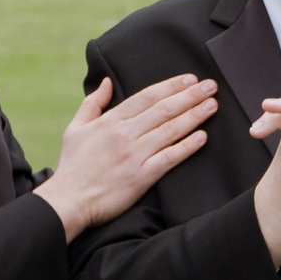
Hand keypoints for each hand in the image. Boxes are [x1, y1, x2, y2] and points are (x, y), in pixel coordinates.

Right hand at [34, 75, 216, 240]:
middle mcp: (125, 134)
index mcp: (110, 121)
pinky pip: (170, 158)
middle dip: (190, 96)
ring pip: (170, 130)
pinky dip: (187, 146)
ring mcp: (135, 155)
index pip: (147, 97)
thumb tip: (107, 81)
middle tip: (210, 86)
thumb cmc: (72, 166)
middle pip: (164, 109)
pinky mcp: (142, 176)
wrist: (68, 200)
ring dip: (194, 116)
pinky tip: (203, 137)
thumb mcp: (75, 128)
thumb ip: (93, 103)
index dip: (171, 86)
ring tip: (212, 105)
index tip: (190, 79)